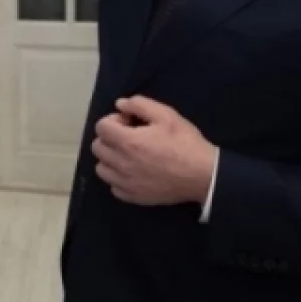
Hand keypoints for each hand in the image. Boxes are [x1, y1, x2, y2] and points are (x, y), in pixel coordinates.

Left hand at [92, 96, 217, 207]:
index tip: (130, 122)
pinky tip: (134, 172)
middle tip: (129, 137)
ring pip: (101, 168)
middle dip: (109, 137)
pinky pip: (113, 186)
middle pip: (97, 147)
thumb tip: (119, 104)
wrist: (203, 175)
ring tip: (129, 155)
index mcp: (127, 141)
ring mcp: (125, 182)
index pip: (101, 127)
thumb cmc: (185, 143)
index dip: (113, 120)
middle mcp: (121, 163)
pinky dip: (118, 178)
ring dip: (110, 158)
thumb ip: (139, 105)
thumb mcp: (166, 115)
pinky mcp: (132, 197)